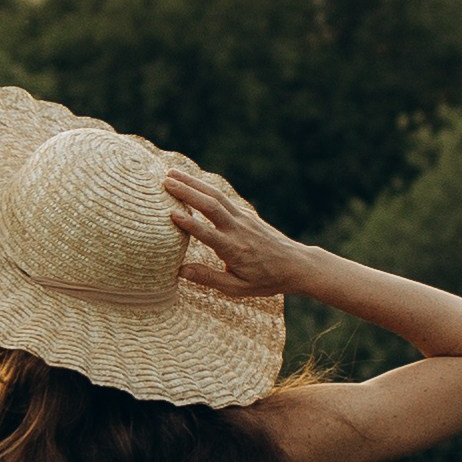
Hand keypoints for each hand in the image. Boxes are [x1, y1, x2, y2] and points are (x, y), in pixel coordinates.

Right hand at [164, 167, 304, 300]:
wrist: (296, 265)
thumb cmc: (266, 280)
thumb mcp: (238, 288)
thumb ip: (209, 279)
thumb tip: (180, 271)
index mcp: (234, 250)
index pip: (208, 234)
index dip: (190, 224)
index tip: (170, 213)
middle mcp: (238, 229)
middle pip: (211, 205)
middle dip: (188, 192)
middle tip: (165, 182)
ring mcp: (244, 218)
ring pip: (217, 196)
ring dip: (194, 183)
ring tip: (172, 173)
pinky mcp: (247, 214)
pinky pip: (224, 198)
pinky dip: (206, 187)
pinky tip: (193, 182)